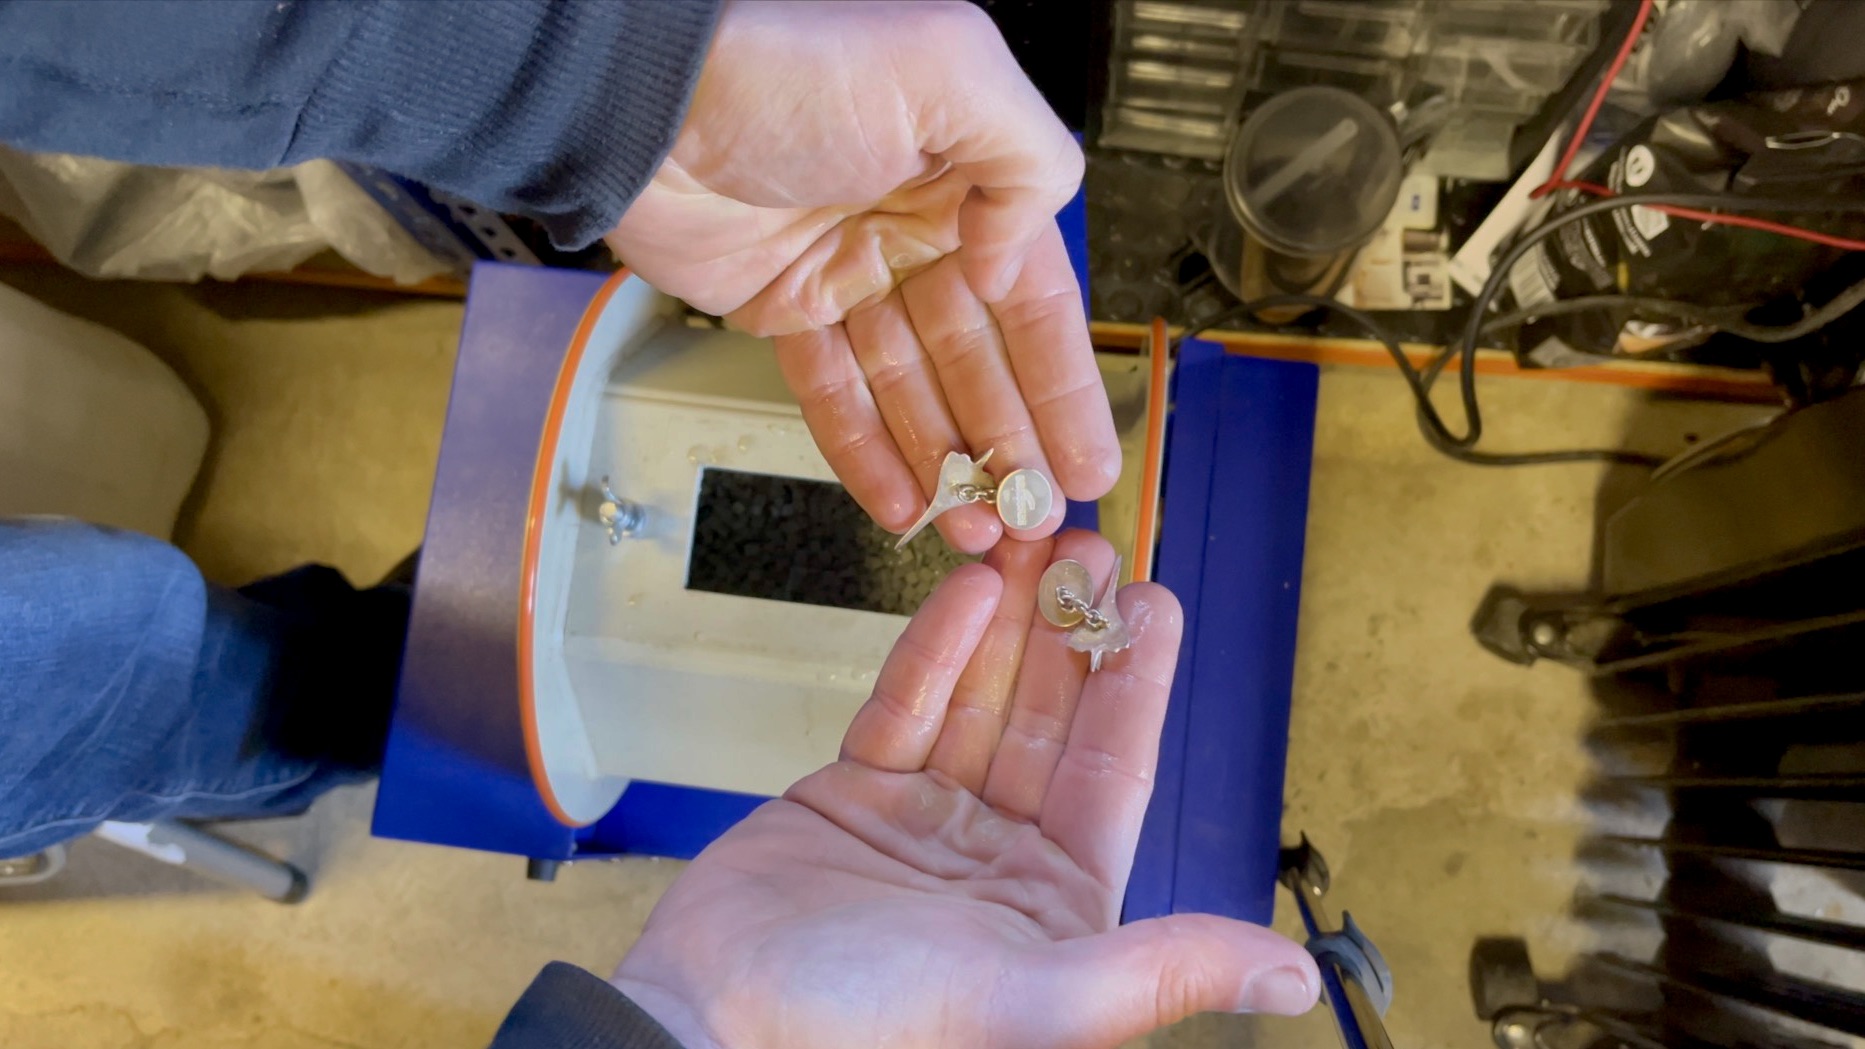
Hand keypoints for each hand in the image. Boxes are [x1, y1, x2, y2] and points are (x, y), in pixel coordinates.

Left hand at [605, 2, 1119, 552]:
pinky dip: (866, 450)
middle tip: (1030, 512)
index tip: (1086, 458)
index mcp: (965, 175)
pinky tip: (901, 500)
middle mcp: (914, 225)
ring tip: (973, 523)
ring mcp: (847, 271)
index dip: (1062, 385)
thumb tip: (1014, 260)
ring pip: (911, 387)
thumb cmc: (787, 65)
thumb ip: (1024, 160)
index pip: (1034, 299)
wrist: (648, 100)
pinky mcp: (783, 307)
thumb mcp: (947, 70)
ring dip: (945, 460)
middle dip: (1007, 442)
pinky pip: (834, 391)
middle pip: (977, 358)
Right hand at [611, 533, 1318, 1048]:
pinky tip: (966, 594)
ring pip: (978, 701)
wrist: (714, 1028)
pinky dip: (933, 651)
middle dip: (1070, 635)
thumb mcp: (1040, 1001)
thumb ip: (1164, 968)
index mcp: (1057, 907)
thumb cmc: (868, 1037)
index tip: (1155, 605)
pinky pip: (904, 707)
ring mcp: (923, 823)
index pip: (1112, 773)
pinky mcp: (851, 797)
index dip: (1135, 686)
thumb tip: (1292, 979)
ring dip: (1008, 625)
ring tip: (1030, 545)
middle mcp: (997, 859)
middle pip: (1046, 722)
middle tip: (1088, 551)